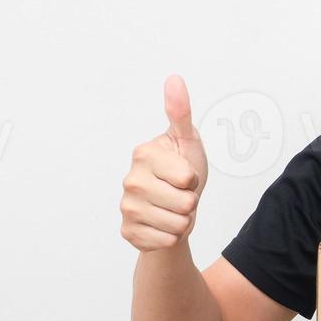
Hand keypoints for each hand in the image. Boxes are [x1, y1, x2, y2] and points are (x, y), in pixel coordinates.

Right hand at [119, 74, 209, 251]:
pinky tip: (163, 225)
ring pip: (177, 225)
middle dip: (191, 202)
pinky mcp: (128, 232)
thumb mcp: (188, 141)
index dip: (193, 178)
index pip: (188, 178)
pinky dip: (172, 237)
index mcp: (144, 154)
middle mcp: (130, 180)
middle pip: (185, 204)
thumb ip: (181, 113)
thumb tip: (174, 79)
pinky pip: (166, 241)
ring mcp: (126, 207)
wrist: (173, 209)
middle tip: (180, 194)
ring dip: (183, 220)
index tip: (184, 174)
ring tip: (174, 209)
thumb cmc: (183, 171)